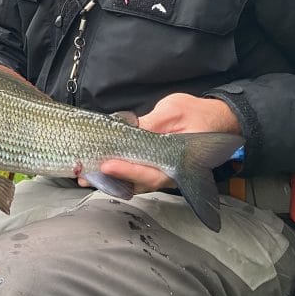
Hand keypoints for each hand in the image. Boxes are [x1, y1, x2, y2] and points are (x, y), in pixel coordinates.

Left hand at [79, 93, 239, 193]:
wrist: (212, 118)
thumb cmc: (197, 114)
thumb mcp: (174, 111)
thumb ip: (155, 123)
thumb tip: (132, 128)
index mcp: (177, 162)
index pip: (148, 172)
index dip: (126, 171)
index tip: (106, 165)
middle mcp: (167, 172)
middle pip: (135, 183)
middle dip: (108, 179)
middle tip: (83, 173)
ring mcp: (159, 171)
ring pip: (130, 182)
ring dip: (106, 178)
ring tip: (82, 172)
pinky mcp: (150, 165)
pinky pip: (131, 173)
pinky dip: (112, 172)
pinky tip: (94, 167)